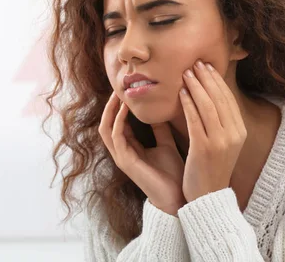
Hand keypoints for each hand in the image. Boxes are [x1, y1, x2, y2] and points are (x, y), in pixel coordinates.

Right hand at [98, 91, 186, 214]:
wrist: (179, 197)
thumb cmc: (173, 174)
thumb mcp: (166, 144)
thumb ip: (160, 129)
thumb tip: (159, 109)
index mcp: (130, 147)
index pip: (118, 122)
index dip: (119, 105)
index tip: (128, 89)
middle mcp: (122, 151)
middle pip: (106, 123)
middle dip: (110, 105)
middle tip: (119, 87)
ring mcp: (121, 157)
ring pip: (105, 129)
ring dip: (110, 110)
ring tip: (119, 95)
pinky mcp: (125, 161)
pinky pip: (116, 137)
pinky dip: (119, 121)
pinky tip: (126, 109)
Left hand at [179, 59, 246, 202]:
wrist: (207, 196)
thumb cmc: (210, 165)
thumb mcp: (221, 141)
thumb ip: (218, 121)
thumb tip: (207, 95)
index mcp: (239, 131)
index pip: (228, 99)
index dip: (216, 80)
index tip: (206, 66)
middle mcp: (233, 134)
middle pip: (219, 99)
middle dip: (206, 78)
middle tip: (194, 62)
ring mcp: (220, 142)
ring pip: (208, 106)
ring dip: (196, 86)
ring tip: (186, 72)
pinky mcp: (204, 149)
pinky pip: (195, 121)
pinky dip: (188, 104)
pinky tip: (181, 93)